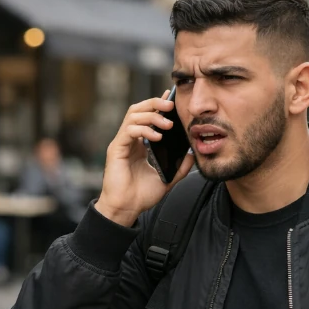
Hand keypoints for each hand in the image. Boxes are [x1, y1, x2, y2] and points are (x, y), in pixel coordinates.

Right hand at [95, 90, 195, 225]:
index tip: (171, 100)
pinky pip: (128, 131)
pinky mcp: (116, 149)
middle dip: (154, 103)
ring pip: (133, 115)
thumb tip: (192, 153)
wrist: (127, 209)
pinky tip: (157, 137)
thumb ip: (180, 166)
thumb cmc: (141, 196)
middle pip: (138, 110)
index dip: (157, 105)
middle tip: (170, 104)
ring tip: (167, 123)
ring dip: (151, 115)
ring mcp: (121, 143)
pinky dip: (143, 130)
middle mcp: (129, 140)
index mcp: (139, 144)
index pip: (147, 116)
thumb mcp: (167, 179)